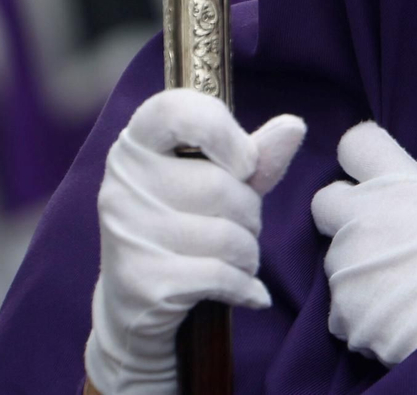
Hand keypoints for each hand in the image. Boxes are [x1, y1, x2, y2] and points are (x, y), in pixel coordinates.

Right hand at [84, 89, 305, 394]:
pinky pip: (220, 275)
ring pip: (226, 235)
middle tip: (239, 227)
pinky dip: (244, 286)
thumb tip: (294, 126)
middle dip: (249, 213)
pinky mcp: (141, 281)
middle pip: (219, 186)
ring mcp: (127, 233)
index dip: (222, 131)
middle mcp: (123, 183)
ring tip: (235, 258)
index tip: (242, 163)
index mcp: (137, 144)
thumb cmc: (182, 228)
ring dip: (248, 253)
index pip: (175, 110)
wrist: (134, 306)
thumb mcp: (217, 183)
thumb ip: (252, 155)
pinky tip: (246, 291)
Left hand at [310, 122, 416, 365]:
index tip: (380, 168)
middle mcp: (362, 218)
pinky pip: (341, 307)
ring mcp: (346, 265)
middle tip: (379, 228)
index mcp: (399, 185)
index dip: (365, 153)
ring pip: (336, 256)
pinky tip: (394, 318)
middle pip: (324, 198)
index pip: (357, 143)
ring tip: (399, 286)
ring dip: (358, 265)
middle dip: (343, 210)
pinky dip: (361, 310)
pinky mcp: (340, 312)